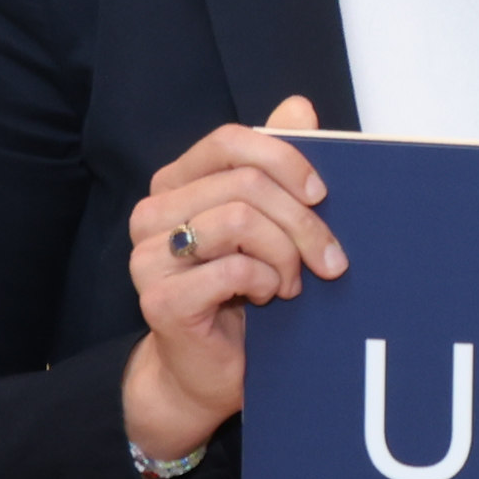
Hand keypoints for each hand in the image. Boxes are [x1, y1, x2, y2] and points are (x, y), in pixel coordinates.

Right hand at [120, 95, 335, 459]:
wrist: (211, 371)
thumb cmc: (245, 294)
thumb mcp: (273, 226)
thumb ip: (279, 167)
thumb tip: (299, 107)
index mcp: (178, 184)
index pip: (230, 140)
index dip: (285, 158)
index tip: (322, 195)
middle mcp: (153, 213)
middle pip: (247, 184)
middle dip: (304, 222)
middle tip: (328, 260)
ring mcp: (149, 256)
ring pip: (240, 220)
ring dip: (285, 256)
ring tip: (290, 285)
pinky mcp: (159, 298)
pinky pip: (233, 268)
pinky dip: (265, 282)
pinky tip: (266, 299)